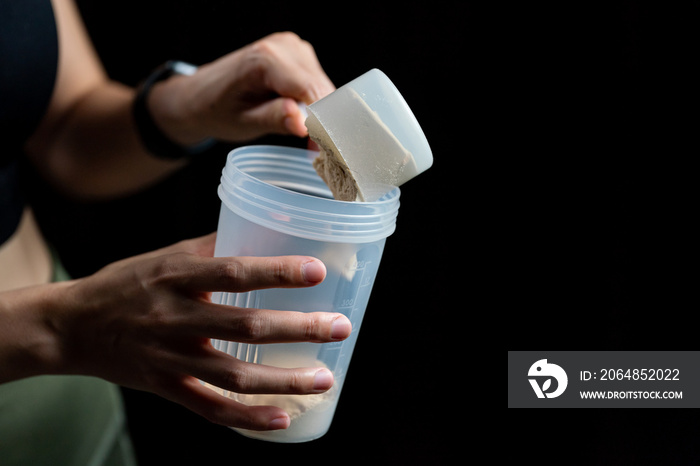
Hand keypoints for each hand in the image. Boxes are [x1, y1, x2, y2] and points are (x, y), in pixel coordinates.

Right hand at [53, 233, 350, 430]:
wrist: (71, 325)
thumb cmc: (125, 284)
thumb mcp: (163, 255)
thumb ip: (211, 248)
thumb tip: (260, 231)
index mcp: (176, 277)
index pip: (233, 272)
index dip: (277, 272)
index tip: (317, 271)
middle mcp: (174, 318)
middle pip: (244, 327)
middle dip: (298, 329)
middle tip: (339, 327)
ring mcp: (170, 358)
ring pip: (234, 376)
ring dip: (284, 380)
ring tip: (325, 378)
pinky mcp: (164, 387)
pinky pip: (210, 408)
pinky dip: (247, 418)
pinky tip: (283, 418)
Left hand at [151, 32, 335, 144]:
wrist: (200, 94)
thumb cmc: (217, 110)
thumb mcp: (242, 122)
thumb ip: (273, 119)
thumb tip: (303, 124)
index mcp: (266, 58)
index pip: (311, 92)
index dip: (323, 123)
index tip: (323, 151)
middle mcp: (285, 46)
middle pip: (322, 90)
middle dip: (324, 122)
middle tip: (314, 152)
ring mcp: (294, 47)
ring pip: (325, 88)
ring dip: (322, 115)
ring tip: (306, 139)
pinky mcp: (299, 55)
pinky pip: (319, 84)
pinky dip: (317, 106)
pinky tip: (303, 121)